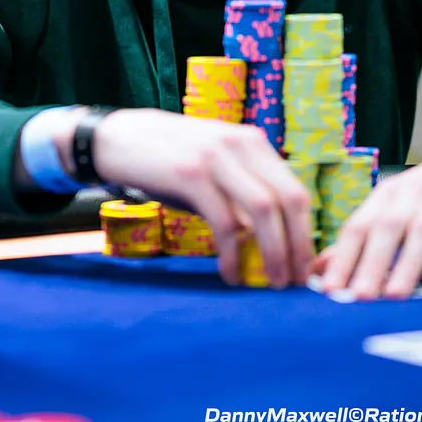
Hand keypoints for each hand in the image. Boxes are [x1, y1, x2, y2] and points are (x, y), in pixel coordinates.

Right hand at [89, 108, 314, 287]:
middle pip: (289, 201)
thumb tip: (271, 242)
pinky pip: (224, 221)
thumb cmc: (167, 161)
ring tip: (270, 282)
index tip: (304, 267)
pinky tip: (230, 273)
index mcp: (252, 143)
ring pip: (263, 210)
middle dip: (297, 247)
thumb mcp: (213, 169)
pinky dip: (233, 253)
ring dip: (273, 253)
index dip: (305, 233)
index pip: (295, 191)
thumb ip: (240, 194)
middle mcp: (240, 143)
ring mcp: (215, 156)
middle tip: (294, 282)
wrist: (116, 138)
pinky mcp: (190, 173)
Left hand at [313, 133, 421, 299]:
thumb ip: (366, 234)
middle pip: (386, 227)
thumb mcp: (398, 203)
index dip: (343, 256)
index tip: (329, 288)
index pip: (359, 225)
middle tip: (358, 297)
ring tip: (393, 296)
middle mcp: (413, 192)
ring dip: (407, 264)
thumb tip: (323, 267)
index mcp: (388, 193)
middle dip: (370, 263)